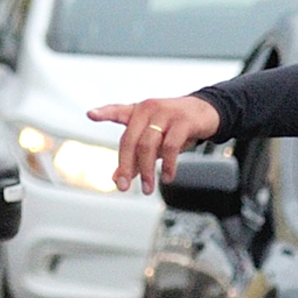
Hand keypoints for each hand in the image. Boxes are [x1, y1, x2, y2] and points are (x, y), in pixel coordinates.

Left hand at [87, 95, 220, 193]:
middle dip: (126, 166)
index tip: (91, 115)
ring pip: (148, 146)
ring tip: (148, 188)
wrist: (206, 113)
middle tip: (124, 187)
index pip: (117, 111)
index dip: (104, 113)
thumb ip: (134, 157)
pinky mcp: (183, 121)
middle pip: (130, 140)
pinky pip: (171, 147)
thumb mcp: (153, 140)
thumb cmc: (175, 127)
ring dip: (146, 171)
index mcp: (138, 112)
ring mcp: (165, 113)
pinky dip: (168, 165)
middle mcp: (148, 109)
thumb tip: (116, 179)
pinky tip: (167, 177)